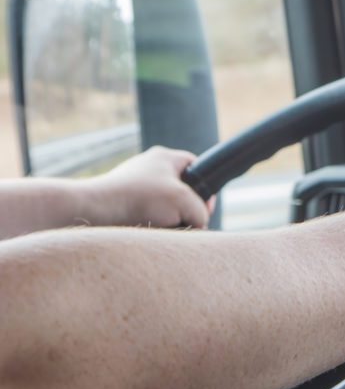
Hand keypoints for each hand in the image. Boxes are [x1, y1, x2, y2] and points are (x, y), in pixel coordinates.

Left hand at [86, 146, 214, 228]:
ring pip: (165, 204)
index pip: (196, 166)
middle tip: (185, 220)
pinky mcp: (123, 202)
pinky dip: (152, 224)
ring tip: (163, 228)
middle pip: (181, 188)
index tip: (203, 207)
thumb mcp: (185, 202)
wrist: (95, 211)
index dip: (206, 187)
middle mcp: (149, 167)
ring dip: (169, 219)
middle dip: (186, 207)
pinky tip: (148, 231)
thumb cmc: (140, 199)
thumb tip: (197, 223)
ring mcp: (134, 184)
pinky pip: (147, 214)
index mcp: (165, 158)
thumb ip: (201, 211)